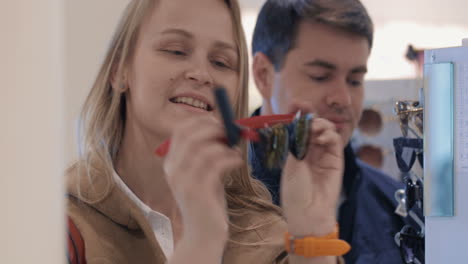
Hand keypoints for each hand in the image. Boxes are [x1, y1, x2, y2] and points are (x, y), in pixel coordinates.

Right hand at [162, 116, 242, 245]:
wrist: (202, 234)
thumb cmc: (206, 201)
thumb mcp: (203, 173)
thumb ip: (208, 153)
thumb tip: (226, 130)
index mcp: (171, 163)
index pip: (180, 131)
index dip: (200, 121)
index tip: (219, 121)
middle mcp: (173, 170)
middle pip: (190, 136)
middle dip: (213, 129)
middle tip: (231, 131)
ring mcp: (184, 181)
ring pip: (204, 149)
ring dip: (225, 146)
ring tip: (236, 151)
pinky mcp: (198, 192)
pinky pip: (216, 165)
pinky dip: (230, 158)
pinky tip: (238, 161)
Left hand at [281, 117, 343, 235]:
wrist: (308, 211)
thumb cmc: (295, 190)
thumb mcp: (291, 164)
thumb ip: (296, 143)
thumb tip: (296, 121)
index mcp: (296, 151)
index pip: (298, 128)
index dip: (297, 115)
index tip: (295, 104)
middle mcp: (310, 150)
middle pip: (313, 126)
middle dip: (309, 115)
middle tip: (305, 109)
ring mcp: (323, 154)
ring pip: (326, 130)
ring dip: (320, 124)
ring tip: (314, 129)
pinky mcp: (336, 160)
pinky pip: (334, 141)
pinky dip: (328, 135)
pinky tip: (321, 138)